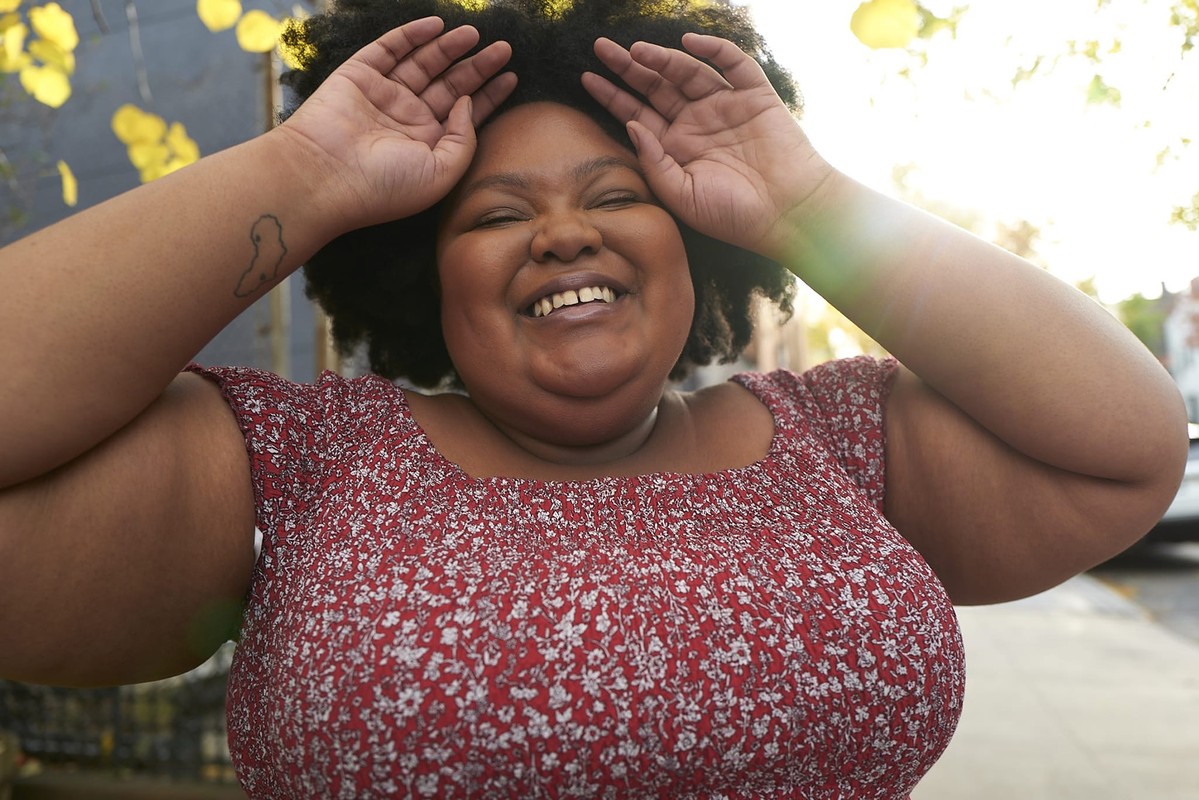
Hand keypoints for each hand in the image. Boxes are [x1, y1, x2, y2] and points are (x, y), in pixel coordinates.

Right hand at [279, 17, 515, 230]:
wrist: (325, 176)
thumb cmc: (385, 186)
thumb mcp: (442, 173)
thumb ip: (464, 140)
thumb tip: (467, 103)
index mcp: (427, 147)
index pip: (464, 115)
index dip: (489, 95)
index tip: (511, 76)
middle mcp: (407, 120)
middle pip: (450, 86)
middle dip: (477, 67)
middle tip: (504, 49)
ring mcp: (383, 96)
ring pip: (423, 64)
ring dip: (450, 47)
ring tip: (476, 34)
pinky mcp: (359, 75)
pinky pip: (389, 49)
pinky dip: (412, 35)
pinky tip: (437, 26)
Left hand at [583, 34, 827, 257]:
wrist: (788, 214)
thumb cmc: (733, 215)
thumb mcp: (681, 196)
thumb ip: (653, 162)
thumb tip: (630, 124)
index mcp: (676, 147)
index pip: (637, 114)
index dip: (612, 96)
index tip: (587, 78)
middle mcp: (697, 123)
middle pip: (656, 87)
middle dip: (628, 68)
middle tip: (602, 49)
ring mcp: (725, 107)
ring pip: (687, 72)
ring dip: (662, 59)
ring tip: (638, 50)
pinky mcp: (754, 96)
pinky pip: (732, 64)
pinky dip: (713, 50)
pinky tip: (689, 44)